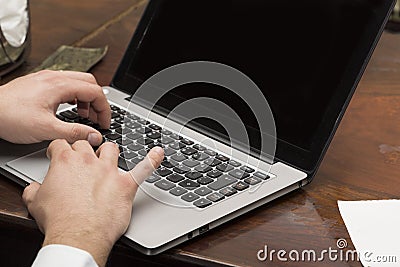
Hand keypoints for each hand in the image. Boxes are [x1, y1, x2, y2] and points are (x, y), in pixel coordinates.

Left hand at [0, 70, 110, 145]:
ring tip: (84, 115)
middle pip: (90, 83)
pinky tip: (68, 108)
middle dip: (98, 101)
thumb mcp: (46, 129)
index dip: (105, 109)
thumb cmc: (10, 117)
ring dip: (86, 98)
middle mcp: (54, 77)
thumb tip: (94, 135)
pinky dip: (74, 95)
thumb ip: (75, 132)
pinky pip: (66, 83)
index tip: (104, 123)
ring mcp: (46, 78)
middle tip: (97, 119)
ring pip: (78, 81)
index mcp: (60, 85)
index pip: (95, 92)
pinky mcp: (40, 82)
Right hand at [22, 140, 163, 266]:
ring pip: (111, 149)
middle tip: (82, 162)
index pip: (62, 144)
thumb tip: (34, 188)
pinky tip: (158, 153)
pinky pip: (144, 168)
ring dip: (108, 152)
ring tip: (106, 158)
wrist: (77, 236)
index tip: (60, 154)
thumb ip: (34, 189)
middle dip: (84, 151)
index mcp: (65, 161)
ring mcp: (109, 171)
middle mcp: (89, 161)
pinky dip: (153, 159)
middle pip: (87, 145)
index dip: (60, 150)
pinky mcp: (126, 184)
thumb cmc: (59, 220)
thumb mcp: (35, 202)